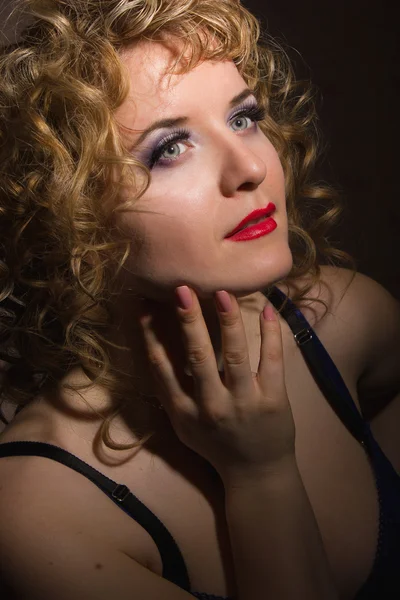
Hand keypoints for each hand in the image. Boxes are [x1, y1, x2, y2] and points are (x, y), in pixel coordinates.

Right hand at [139, 286, 295, 483]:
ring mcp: (244, 403)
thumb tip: (156, 349)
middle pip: (198, 357)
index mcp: (184, 413)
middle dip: (189, 320)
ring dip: (228, 321)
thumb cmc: (216, 446)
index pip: (162, 369)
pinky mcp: (274, 400)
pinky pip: (272, 361)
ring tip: (223, 293)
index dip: (152, 337)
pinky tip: (268, 310)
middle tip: (183, 289)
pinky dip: (270, 334)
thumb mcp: (184, 426)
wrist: (256, 474)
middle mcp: (211, 407)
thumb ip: (172, 393)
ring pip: (235, 355)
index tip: (145, 308)